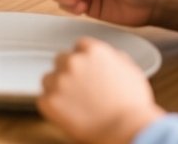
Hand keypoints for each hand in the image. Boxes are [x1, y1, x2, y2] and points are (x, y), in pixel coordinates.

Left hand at [38, 37, 163, 143]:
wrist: (126, 130)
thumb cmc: (133, 106)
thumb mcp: (131, 72)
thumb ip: (114, 59)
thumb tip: (109, 57)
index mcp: (92, 50)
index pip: (79, 47)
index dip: (85, 62)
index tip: (88, 73)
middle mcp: (72, 61)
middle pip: (61, 60)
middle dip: (69, 73)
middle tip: (82, 91)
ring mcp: (58, 80)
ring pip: (49, 79)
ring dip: (58, 88)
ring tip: (76, 105)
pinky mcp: (48, 100)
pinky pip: (44, 100)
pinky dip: (53, 107)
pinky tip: (69, 114)